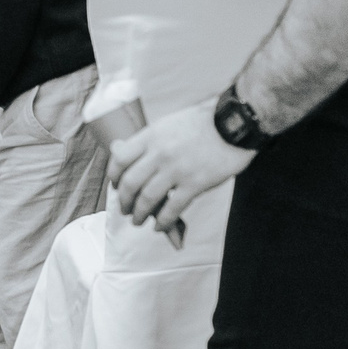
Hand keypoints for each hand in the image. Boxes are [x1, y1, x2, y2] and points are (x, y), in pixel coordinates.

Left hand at [111, 102, 254, 232]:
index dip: (113, 176)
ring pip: (147, 198)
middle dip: (124, 201)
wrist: (233, 124)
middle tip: (125, 209)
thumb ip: (149, 140)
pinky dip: (163, 221)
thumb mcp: (168, 124)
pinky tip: (160, 226)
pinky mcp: (195, 184)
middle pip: (130, 183)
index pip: (120, 159)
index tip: (115, 186)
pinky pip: (173, 208)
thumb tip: (126, 153)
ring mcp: (177, 169)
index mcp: (151, 136)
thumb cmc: (202, 122)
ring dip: (139, 214)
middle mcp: (159, 153)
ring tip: (138, 221)